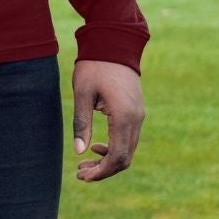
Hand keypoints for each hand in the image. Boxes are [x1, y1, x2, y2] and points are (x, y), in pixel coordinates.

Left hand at [72, 60, 143, 182]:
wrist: (115, 43)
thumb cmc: (95, 66)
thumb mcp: (82, 94)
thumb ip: (81, 123)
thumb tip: (79, 152)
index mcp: (123, 117)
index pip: (117, 157)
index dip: (101, 172)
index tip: (82, 175)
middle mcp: (136, 119)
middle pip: (125, 158)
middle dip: (103, 170)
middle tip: (80, 173)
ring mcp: (139, 115)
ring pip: (129, 150)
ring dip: (108, 160)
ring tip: (84, 163)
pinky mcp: (137, 111)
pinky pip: (129, 138)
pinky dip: (115, 148)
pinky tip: (97, 146)